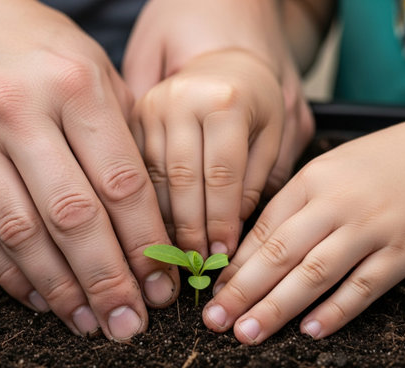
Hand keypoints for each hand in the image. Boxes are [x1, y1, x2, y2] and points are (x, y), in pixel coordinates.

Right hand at [0, 0, 178, 340]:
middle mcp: (21, 112)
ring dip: (61, 288)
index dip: (145, 244)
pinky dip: (14, 274)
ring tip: (90, 323)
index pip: (123, 185)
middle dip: (107, 280)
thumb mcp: (103, 83)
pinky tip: (45, 299)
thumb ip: (128, 147)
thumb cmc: (54, 57)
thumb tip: (151, 228)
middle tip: (130, 324)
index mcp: (76, 88)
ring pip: (24, 234)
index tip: (163, 286)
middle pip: (74, 218)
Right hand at [124, 0, 312, 254]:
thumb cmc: (256, 102)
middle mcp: (181, 100)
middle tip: (195, 264)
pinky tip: (155, 229)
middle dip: (190, 229)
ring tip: (175, 254)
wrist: (223, 64)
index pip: (221, 175)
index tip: (222, 254)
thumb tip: (228, 231)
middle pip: (181, 181)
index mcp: (225, 101)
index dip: (221, 221)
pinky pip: (135, 171)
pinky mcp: (132, 120)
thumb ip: (253, 182)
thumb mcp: (272, 136)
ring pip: (151, 180)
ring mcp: (150, 108)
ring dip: (164, 223)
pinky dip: (145, 205)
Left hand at [203, 120, 404, 343]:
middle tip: (216, 321)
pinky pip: (365, 287)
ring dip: (278, 308)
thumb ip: (289, 208)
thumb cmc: (371, 167)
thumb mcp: (324, 174)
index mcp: (311, 182)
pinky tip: (309, 331)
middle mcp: (336, 205)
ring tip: (248, 333)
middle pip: (281, 254)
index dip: (235, 265)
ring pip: (316, 274)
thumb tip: (249, 253)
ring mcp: (371, 230)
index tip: (213, 292)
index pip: (264, 229)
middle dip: (243, 291)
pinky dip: (336, 311)